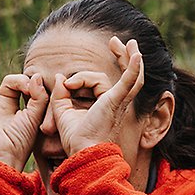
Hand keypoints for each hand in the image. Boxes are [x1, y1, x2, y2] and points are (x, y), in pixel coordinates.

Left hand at [49, 39, 143, 154]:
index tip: (67, 84)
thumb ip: (61, 95)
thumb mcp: (63, 113)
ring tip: (126, 43)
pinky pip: (129, 82)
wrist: (83, 153)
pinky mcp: (115, 101)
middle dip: (122, 57)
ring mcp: (119, 102)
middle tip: (115, 42)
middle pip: (126, 75)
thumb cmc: (76, 140)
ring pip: (130, 76)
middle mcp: (117, 103)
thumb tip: (59, 78)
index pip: (99, 82)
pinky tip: (135, 55)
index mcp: (106, 106)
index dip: (82, 78)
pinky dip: (133, 68)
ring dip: (128, 58)